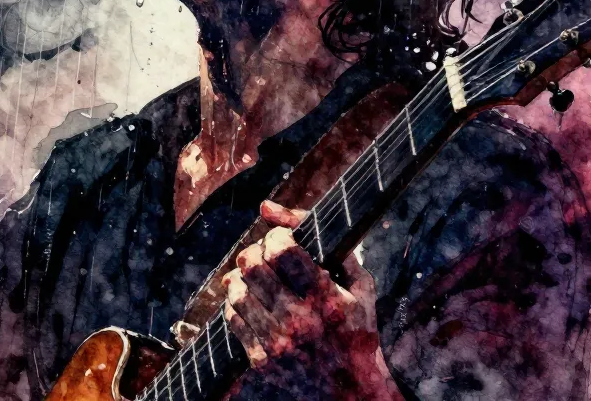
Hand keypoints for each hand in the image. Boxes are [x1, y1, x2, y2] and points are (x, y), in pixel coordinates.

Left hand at [221, 201, 402, 399]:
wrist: (353, 393)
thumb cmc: (357, 331)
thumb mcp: (358, 285)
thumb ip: (320, 240)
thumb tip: (266, 207)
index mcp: (327, 300)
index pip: (281, 249)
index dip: (276, 236)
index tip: (282, 241)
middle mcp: (300, 322)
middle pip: (252, 265)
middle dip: (255, 252)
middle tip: (264, 256)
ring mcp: (278, 344)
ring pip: (236, 290)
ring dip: (243, 278)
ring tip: (257, 279)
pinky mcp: (261, 362)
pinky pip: (232, 318)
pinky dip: (238, 304)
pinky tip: (254, 303)